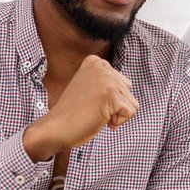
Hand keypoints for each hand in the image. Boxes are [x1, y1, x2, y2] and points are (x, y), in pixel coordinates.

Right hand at [23, 55, 138, 160]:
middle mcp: (102, 66)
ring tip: (96, 113)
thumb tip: (129, 84)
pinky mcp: (111, 95)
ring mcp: (107, 79)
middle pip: (129, 92)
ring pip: (132, 103)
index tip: (91, 100)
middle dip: (115, 106)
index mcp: (96, 61)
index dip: (111, 98)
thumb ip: (107, 81)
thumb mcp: (90, 87)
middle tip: (93, 108)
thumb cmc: (74, 112)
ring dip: (116, 114)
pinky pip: (130, 113)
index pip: (123, 83)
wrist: (57, 128)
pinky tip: (99, 119)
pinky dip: (117, 122)